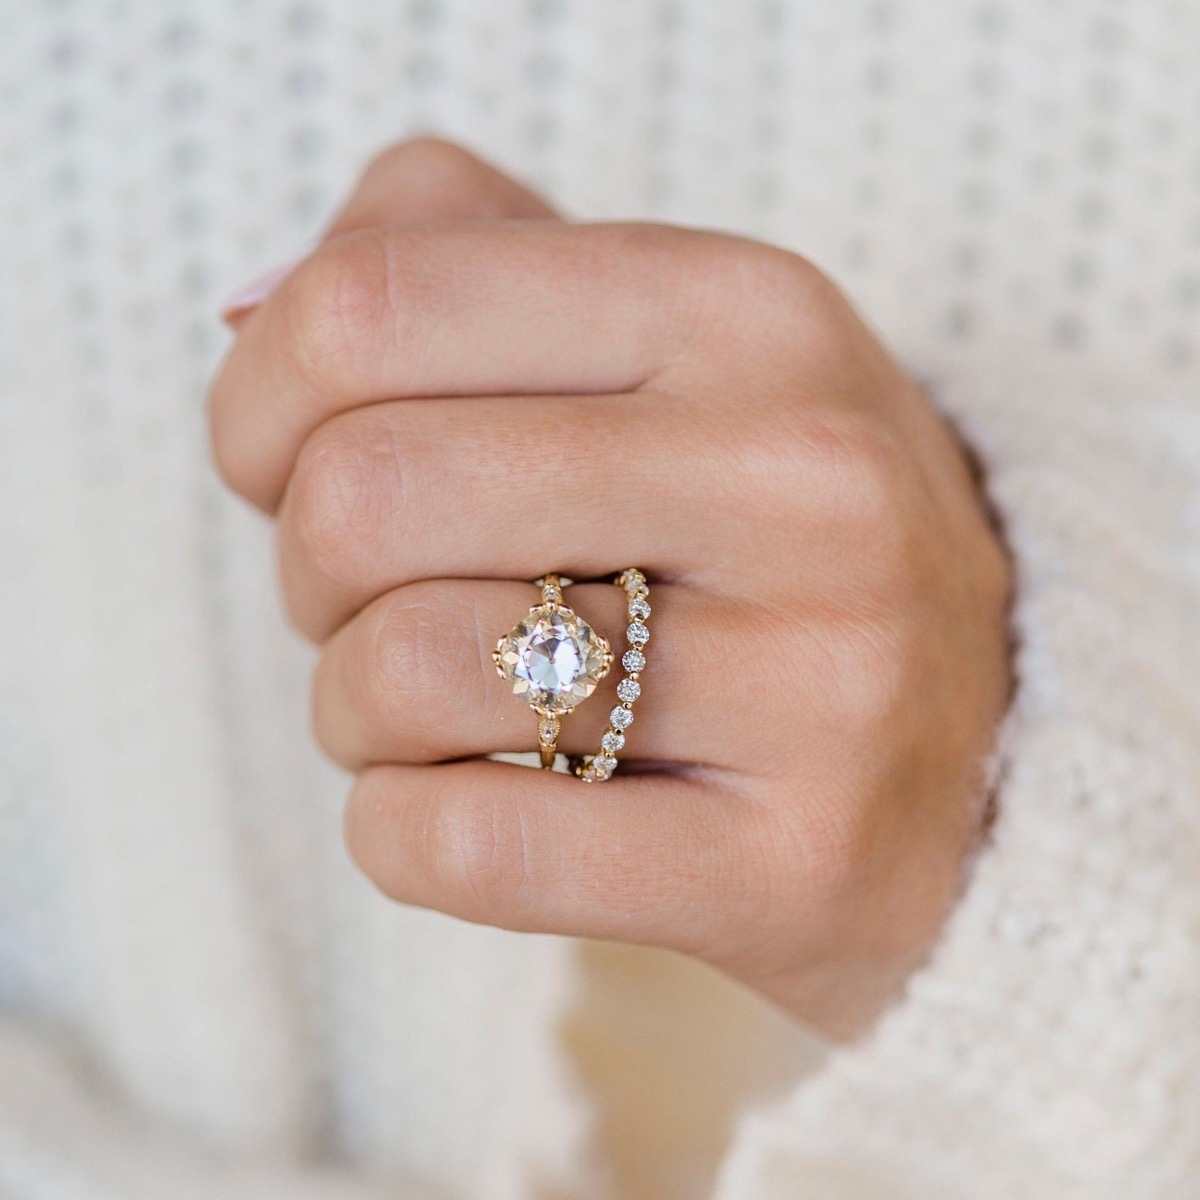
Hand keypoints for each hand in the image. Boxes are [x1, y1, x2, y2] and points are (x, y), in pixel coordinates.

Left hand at [209, 138, 1011, 1038]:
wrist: (977, 743)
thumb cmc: (759, 534)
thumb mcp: (658, 346)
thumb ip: (452, 264)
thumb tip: (249, 317)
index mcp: (748, 312)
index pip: (373, 306)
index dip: (259, 399)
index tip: (282, 464)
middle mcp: (806, 478)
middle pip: (365, 495)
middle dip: (308, 571)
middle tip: (370, 601)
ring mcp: (827, 683)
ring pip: (403, 677)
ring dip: (355, 709)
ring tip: (438, 707)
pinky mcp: (796, 867)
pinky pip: (467, 848)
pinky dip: (397, 832)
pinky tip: (458, 806)